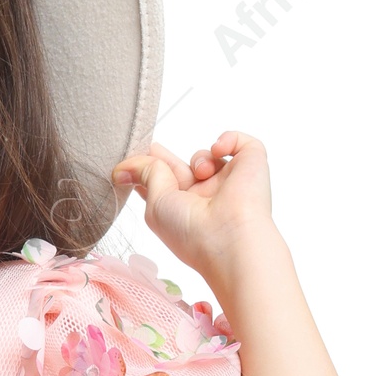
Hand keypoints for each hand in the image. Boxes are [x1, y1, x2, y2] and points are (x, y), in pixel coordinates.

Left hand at [110, 131, 276, 287]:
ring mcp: (231, 181)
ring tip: (201, 173)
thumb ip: (144, 175)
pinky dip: (227, 140)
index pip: (166, 187)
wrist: (229, 236)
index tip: (135, 160)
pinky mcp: (252, 164)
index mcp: (184, 210)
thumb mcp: (155, 203)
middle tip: (153, 148)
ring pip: (208, 156)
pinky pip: (240, 142)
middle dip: (168, 160)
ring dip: (199, 159)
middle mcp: (208, 197)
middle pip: (185, 170)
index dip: (151, 171)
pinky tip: (219, 151)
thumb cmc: (189, 230)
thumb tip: (124, 167)